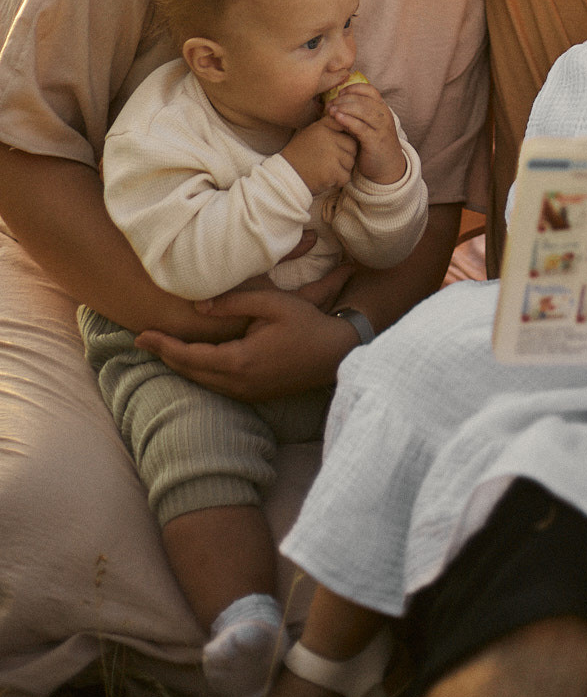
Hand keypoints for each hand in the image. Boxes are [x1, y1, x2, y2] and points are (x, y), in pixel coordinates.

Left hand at [135, 263, 356, 400]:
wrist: (335, 354)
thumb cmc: (306, 324)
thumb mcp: (271, 304)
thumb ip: (234, 302)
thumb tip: (198, 305)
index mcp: (239, 361)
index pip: (189, 355)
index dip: (162, 345)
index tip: (140, 334)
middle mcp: (237, 383)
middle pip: (189, 372)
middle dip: (164, 355)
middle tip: (142, 339)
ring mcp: (246, 392)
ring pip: (201, 381)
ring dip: (180, 364)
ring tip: (161, 347)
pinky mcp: (253, 394)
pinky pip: (215, 385)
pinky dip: (197, 371)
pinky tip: (192, 358)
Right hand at [281, 116, 357, 194]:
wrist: (285, 177)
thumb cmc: (300, 155)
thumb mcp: (311, 133)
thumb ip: (329, 127)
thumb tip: (351, 123)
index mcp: (322, 126)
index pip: (346, 125)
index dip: (346, 137)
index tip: (339, 146)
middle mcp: (327, 137)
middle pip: (352, 146)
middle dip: (346, 156)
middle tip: (329, 162)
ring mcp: (329, 153)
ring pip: (351, 162)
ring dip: (342, 169)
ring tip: (325, 169)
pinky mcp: (331, 170)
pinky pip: (345, 176)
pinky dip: (338, 181)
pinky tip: (325, 179)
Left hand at [326, 82, 406, 184]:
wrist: (386, 167)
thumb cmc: (372, 144)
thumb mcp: (367, 125)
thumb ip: (356, 114)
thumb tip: (334, 103)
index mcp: (382, 109)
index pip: (369, 90)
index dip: (353, 88)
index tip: (339, 93)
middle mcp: (383, 115)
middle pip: (363, 99)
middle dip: (344, 99)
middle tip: (329, 104)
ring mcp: (381, 128)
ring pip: (363, 110)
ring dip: (344, 107)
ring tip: (330, 109)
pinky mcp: (375, 140)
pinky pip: (360, 127)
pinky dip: (348, 120)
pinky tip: (337, 118)